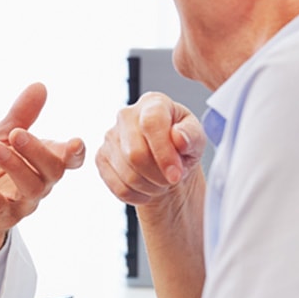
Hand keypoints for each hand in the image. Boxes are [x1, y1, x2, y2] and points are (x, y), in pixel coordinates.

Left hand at [0, 83, 86, 263]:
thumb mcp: (3, 137)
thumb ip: (22, 116)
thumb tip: (40, 85)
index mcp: (45, 164)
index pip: (70, 161)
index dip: (75, 153)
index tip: (75, 142)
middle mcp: (40, 185)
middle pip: (51, 171)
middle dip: (36, 151)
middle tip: (17, 134)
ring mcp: (21, 203)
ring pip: (29, 188)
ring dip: (14, 166)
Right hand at [95, 91, 205, 206]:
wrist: (166, 162)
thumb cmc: (182, 146)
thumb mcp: (197, 139)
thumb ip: (192, 136)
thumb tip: (179, 137)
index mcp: (153, 103)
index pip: (151, 124)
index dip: (164, 153)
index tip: (176, 174)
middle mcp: (126, 115)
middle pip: (135, 154)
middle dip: (158, 175)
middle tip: (172, 180)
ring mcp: (110, 136)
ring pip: (128, 174)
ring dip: (150, 186)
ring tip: (161, 182)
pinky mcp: (101, 157)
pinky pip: (118, 187)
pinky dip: (137, 195)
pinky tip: (147, 188)